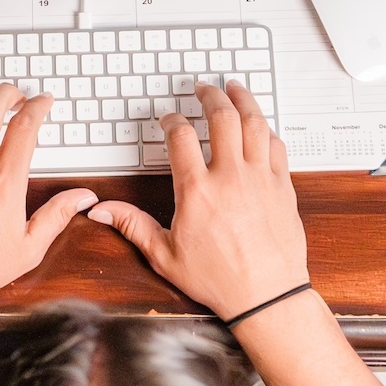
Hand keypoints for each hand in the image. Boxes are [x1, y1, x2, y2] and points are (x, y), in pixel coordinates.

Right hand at [89, 81, 307, 318]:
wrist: (267, 296)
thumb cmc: (219, 279)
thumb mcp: (165, 255)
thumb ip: (133, 225)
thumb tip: (102, 211)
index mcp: (197, 191)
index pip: (180, 137)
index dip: (171, 121)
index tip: (169, 121)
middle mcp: (230, 177)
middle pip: (222, 117)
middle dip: (211, 96)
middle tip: (204, 89)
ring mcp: (260, 179)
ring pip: (255, 123)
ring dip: (244, 101)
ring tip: (235, 89)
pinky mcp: (283, 187)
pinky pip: (277, 146)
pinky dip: (267, 130)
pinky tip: (261, 126)